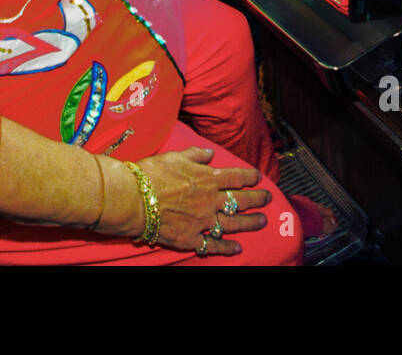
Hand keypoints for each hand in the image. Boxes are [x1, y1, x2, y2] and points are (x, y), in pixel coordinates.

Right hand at [135, 147, 270, 255]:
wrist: (133, 199)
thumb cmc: (151, 174)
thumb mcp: (174, 156)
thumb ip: (195, 156)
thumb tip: (210, 154)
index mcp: (207, 178)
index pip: (235, 177)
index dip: (249, 177)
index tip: (258, 177)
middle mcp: (210, 200)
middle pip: (240, 200)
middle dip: (257, 199)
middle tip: (268, 199)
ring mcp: (202, 221)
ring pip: (233, 223)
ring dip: (249, 223)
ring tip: (262, 221)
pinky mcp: (191, 238)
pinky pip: (214, 245)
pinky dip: (227, 247)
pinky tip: (237, 248)